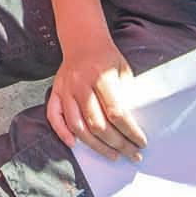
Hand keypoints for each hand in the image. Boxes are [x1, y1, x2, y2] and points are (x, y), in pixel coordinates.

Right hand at [46, 39, 146, 161]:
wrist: (82, 41)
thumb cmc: (107, 58)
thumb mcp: (123, 71)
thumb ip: (126, 95)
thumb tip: (132, 125)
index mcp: (101, 76)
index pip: (116, 112)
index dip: (130, 131)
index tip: (141, 142)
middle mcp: (81, 84)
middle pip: (98, 124)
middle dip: (118, 144)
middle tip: (132, 154)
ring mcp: (66, 89)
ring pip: (78, 126)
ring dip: (96, 146)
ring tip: (113, 155)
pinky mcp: (56, 92)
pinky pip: (54, 116)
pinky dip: (62, 133)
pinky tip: (75, 145)